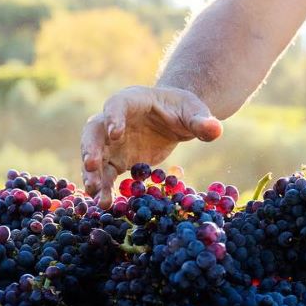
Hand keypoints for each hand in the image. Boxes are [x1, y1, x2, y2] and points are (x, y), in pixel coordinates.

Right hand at [81, 86, 222, 207]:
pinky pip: (104, 174)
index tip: (115, 133)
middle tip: (91, 165)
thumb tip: (216, 129)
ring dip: (92, 175)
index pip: (117, 105)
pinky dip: (103, 188)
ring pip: (95, 156)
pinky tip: (104, 204)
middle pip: (93, 131)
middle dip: (90, 148)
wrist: (175, 119)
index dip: (113, 118)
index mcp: (132, 100)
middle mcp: (113, 120)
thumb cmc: (183, 109)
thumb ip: (202, 121)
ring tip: (95, 195)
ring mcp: (111, 142)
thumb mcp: (194, 112)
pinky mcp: (115, 160)